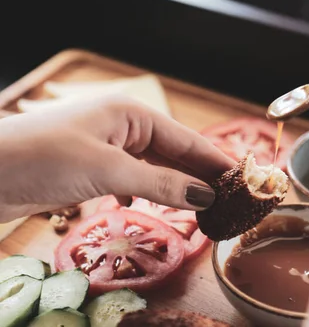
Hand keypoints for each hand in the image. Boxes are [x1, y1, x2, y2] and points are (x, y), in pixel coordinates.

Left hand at [0, 95, 233, 221]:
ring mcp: (105, 149)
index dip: (217, 163)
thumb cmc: (45, 158)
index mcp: (131, 114)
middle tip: (230, 206)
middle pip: (173, 154)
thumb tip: (205, 196)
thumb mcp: (108, 169)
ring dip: (174, 189)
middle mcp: (122, 127)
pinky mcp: (89, 170)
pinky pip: (130, 181)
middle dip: (200, 179)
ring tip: (201, 213)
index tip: (245, 184)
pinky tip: (144, 206)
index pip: (187, 140)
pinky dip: (143, 194)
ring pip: (153, 170)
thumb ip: (160, 183)